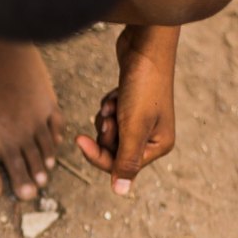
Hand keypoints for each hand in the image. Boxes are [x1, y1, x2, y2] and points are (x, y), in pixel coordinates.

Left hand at [76, 26, 178, 195]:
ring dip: (105, 117)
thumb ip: (125, 160)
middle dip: (104, 133)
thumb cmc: (143, 85)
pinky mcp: (132, 105)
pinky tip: (115, 93)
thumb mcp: (133, 127)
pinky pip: (110, 116)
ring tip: (115, 102)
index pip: (118, 165)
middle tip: (110, 115)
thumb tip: (121, 192)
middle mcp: (153, 136)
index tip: (79, 140)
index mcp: (158, 146)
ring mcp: (143, 120)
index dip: (96, 155)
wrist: (145, 45)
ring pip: (108, 133)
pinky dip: (108, 105)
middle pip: (112, 150)